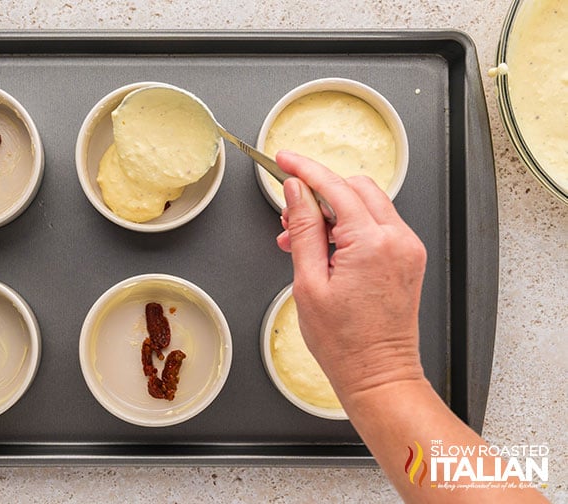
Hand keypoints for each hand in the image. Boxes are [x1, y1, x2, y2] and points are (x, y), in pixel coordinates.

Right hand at [276, 151, 426, 401]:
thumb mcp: (308, 283)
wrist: (378, 374)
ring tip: (301, 240)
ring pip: (367, 204)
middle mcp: (396, 239)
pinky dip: (350, 227)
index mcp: (371, 243)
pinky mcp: (408, 258)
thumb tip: (296, 192)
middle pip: (355, 188)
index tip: (284, 159)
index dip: (305, 169)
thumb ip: (304, 229)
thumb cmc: (344, 342)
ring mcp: (406, 248)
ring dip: (333, 211)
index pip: (334, 187)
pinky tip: (326, 249)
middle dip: (320, 192)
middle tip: (290, 213)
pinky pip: (377, 225)